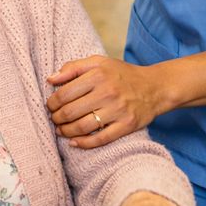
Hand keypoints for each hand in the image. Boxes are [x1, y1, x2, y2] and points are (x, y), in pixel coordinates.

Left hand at [47, 56, 164, 146]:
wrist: (154, 87)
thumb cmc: (122, 74)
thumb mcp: (99, 62)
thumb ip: (73, 67)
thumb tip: (50, 80)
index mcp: (98, 74)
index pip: (64, 93)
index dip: (52, 103)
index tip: (50, 106)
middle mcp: (107, 92)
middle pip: (70, 112)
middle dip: (56, 118)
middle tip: (54, 119)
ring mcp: (117, 110)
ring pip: (82, 127)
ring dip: (66, 132)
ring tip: (61, 130)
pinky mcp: (126, 125)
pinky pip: (100, 139)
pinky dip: (83, 143)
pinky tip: (74, 142)